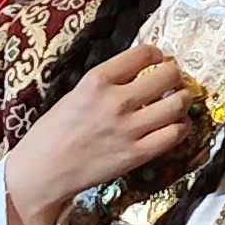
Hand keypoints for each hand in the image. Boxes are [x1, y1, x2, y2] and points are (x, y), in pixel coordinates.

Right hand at [2, 44, 198, 214]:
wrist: (42, 171)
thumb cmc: (52, 133)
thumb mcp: (75, 94)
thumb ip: (106, 84)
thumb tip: (137, 76)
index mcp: (97, 80)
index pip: (143, 54)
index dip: (157, 55)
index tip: (158, 60)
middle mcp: (117, 100)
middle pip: (168, 75)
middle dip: (174, 75)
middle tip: (172, 81)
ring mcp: (129, 128)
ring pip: (178, 104)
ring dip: (182, 99)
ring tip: (178, 101)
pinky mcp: (137, 154)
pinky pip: (174, 134)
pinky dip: (181, 126)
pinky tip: (175, 125)